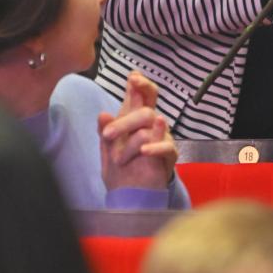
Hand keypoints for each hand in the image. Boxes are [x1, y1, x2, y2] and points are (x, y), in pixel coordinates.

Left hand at [100, 72, 177, 192]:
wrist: (130, 194)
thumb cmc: (121, 166)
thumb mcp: (108, 148)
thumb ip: (105, 130)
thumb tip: (103, 114)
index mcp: (137, 118)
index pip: (143, 95)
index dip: (141, 84)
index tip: (132, 78)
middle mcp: (152, 124)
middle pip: (146, 110)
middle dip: (125, 122)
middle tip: (108, 136)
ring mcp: (162, 137)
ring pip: (152, 126)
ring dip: (131, 142)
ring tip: (118, 157)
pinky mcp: (169, 154)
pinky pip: (166, 146)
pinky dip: (154, 147)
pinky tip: (144, 151)